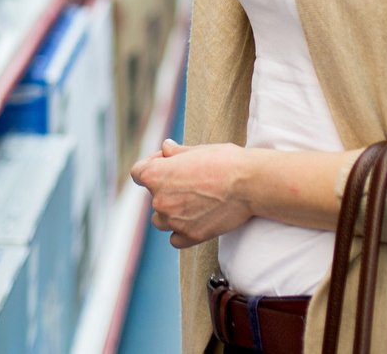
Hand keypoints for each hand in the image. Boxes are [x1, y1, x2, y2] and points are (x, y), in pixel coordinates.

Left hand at [130, 139, 253, 248]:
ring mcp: (174, 220)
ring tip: (192, 202)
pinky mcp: (190, 236)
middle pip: (152, 196)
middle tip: (191, 181)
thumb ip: (176, 152)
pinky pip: (175, 238)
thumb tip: (166, 148)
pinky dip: (181, 232)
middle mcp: (159, 199)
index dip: (152, 165)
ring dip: (171, 213)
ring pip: (160, 220)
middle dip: (166, 188)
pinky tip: (195, 220)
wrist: (249, 184)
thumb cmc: (224, 161)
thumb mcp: (196, 150)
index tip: (169, 164)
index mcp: (155, 175)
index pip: (138, 173)